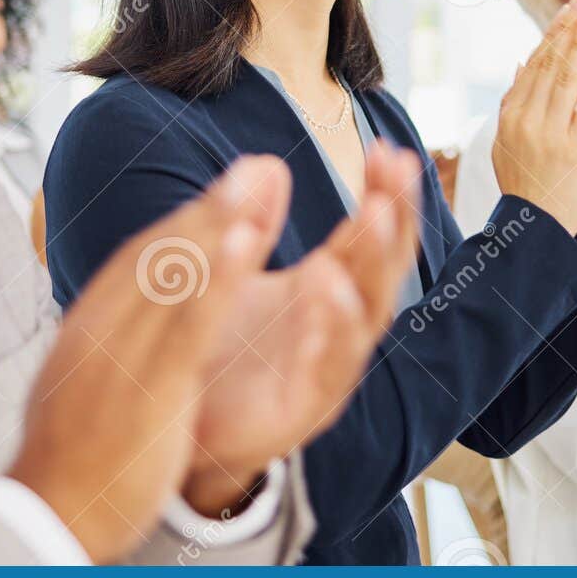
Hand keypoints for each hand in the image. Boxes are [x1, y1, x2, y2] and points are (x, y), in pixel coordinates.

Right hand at [6, 158, 276, 563]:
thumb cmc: (69, 460)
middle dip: (214, 207)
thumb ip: (105, 348)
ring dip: (221, 221)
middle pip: (161, 255)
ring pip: (175, 275)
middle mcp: (103, 327)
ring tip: (259, 181)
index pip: (140, 263)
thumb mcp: (82, 388)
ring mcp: (122, 353)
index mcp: (89, 329)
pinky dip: (215, 278)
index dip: (189, 224)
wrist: (44, 519)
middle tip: (258, 168)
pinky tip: (246, 243)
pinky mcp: (146, 386)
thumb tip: (122, 323)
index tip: (227, 194)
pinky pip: (186, 324)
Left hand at [185, 142, 423, 510]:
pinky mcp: (303, 408)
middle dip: (393, 218)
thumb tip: (268, 163)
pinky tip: (328, 289)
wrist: (181, 428)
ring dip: (371, 264)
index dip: (383, 193)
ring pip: (365, 316)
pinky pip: (327, 368)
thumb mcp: (234, 275)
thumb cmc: (218, 346)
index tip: (388, 148)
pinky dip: (332, 328)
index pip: (368, 234)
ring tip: (371, 216)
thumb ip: (253, 225)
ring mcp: (326, 367)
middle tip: (396, 173)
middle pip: (381, 267)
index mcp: (326, 289)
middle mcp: (336, 326)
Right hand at [491, 0, 576, 233]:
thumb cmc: (523, 184)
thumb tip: (522, 61)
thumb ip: (513, 102)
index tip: (569, 9)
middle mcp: (527, 119)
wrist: (534, 228)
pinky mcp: (574, 147)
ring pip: (566, 78)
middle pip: (549, 64)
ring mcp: (549, 132)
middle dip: (567, 28)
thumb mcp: (505, 143)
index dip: (553, 34)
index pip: (534, 65)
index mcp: (510, 115)